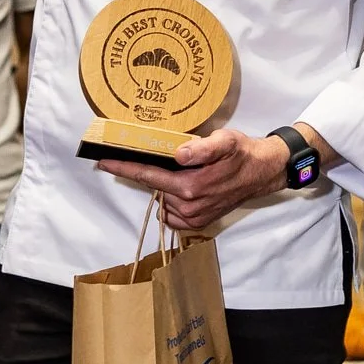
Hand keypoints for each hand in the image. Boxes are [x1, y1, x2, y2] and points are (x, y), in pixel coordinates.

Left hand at [98, 128, 292, 231]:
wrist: (262, 172)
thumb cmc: (241, 153)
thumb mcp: (225, 141)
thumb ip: (203, 147)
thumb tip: (180, 153)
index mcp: (191, 186)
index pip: (148, 176)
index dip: (124, 168)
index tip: (102, 162)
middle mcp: (189, 205)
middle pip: (153, 187)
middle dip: (145, 172)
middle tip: (143, 156)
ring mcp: (194, 217)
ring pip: (162, 200)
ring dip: (162, 186)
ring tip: (176, 171)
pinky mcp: (198, 222)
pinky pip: (171, 214)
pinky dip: (170, 201)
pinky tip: (181, 188)